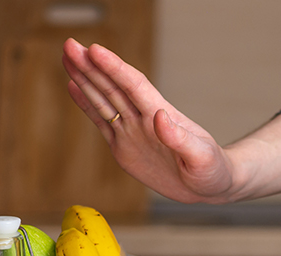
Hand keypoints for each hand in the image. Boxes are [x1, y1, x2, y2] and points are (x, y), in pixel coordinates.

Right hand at [61, 39, 235, 203]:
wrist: (210, 185)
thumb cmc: (213, 170)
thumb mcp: (202, 158)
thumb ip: (181, 139)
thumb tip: (160, 117)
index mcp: (162, 116)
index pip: (134, 86)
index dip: (114, 68)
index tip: (95, 51)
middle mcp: (144, 119)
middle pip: (113, 86)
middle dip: (91, 66)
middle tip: (70, 45)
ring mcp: (133, 131)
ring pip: (104, 99)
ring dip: (85, 79)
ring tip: (68, 57)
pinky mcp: (124, 146)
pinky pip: (102, 122)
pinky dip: (87, 104)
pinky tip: (74, 87)